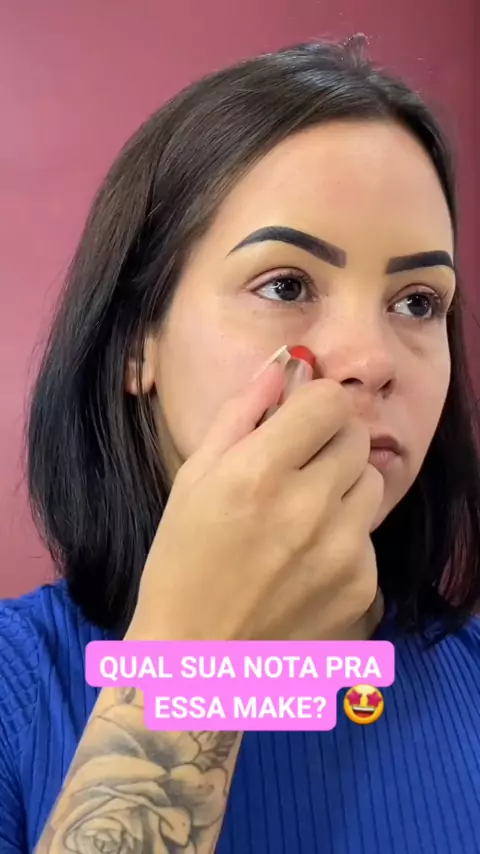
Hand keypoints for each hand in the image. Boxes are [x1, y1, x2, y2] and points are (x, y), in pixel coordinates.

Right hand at [130, 353, 383, 640]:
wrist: (198, 658)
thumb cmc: (182, 561)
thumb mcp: (194, 477)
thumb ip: (240, 413)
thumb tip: (283, 367)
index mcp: (259, 472)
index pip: (329, 401)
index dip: (314, 403)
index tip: (299, 420)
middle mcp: (308, 507)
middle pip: (356, 438)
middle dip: (329, 442)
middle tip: (296, 470)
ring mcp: (342, 551)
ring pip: (371, 484)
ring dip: (343, 488)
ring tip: (302, 517)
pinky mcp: (362, 587)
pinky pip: (369, 536)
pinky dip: (345, 538)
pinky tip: (307, 561)